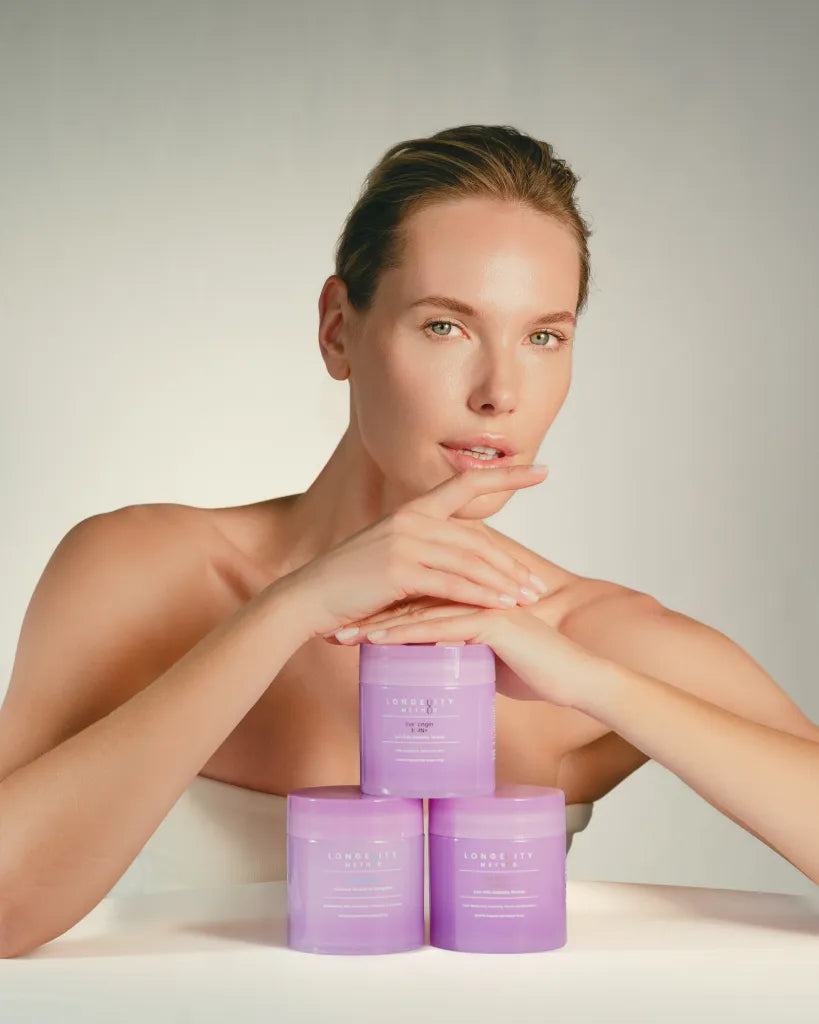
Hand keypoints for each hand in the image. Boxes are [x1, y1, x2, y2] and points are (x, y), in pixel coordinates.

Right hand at [281, 464, 550, 639]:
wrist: (305, 599)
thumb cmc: (348, 588)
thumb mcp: (388, 559)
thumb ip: (421, 555)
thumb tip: (454, 568)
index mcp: (411, 511)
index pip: (466, 483)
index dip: (506, 476)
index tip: (542, 471)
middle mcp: (410, 519)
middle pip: (477, 537)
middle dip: (512, 563)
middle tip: (538, 585)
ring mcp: (404, 541)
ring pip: (470, 560)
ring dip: (503, 583)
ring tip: (528, 600)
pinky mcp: (399, 568)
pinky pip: (453, 582)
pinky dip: (481, 596)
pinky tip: (501, 607)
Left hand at [329, 599, 603, 707]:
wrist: (578, 682)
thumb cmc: (537, 673)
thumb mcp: (489, 660)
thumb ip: (463, 654)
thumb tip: (436, 668)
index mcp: (473, 595)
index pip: (419, 596)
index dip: (382, 608)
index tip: (348, 621)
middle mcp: (475, 591)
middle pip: (412, 597)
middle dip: (371, 612)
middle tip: (335, 625)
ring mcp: (484, 603)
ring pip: (420, 609)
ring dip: (380, 623)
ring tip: (346, 636)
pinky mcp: (493, 622)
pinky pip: (442, 626)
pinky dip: (408, 634)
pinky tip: (380, 642)